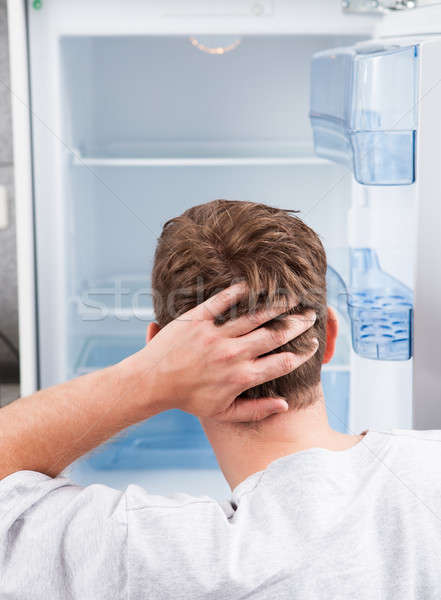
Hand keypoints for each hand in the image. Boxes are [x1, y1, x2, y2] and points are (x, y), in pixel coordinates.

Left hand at [122, 283, 317, 422]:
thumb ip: (256, 410)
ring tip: (291, 298)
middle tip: (310, 316)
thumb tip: (284, 404)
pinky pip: (222, 301)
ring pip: (254, 316)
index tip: (313, 345)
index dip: (302, 353)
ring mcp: (215, 335)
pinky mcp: (198, 319)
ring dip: (276, 306)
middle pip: (274, 335)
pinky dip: (239, 292)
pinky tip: (253, 286)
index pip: (281, 362)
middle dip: (297, 325)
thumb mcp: (224, 413)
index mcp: (242, 377)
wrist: (152, 383)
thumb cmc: (189, 399)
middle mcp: (232, 354)